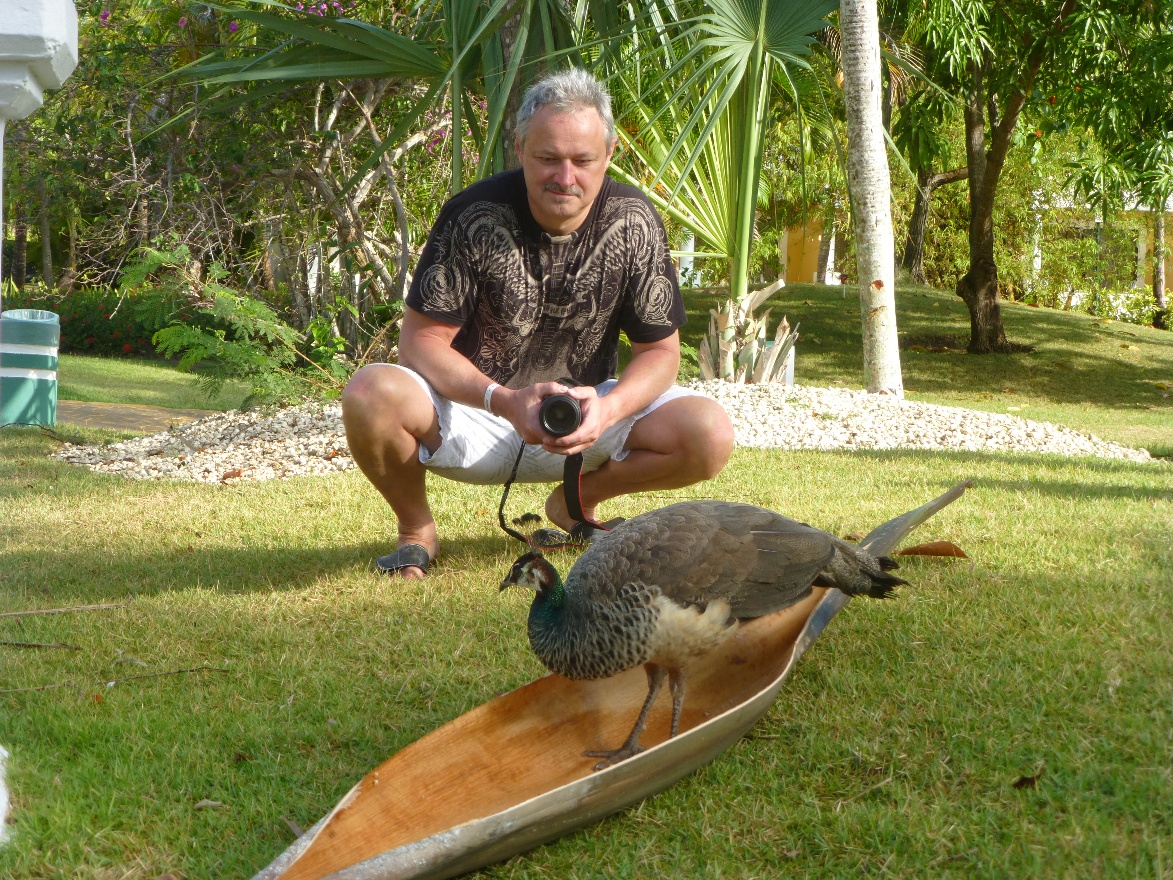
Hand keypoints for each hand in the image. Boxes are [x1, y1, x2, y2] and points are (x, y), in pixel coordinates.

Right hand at [491, 382, 613, 455]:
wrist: (506, 405)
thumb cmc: (522, 397)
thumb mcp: (537, 389)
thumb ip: (552, 388)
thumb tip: (567, 390)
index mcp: (534, 426)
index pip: (554, 437)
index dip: (565, 434)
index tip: (575, 428)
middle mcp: (531, 437)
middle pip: (552, 442)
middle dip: (563, 437)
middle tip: (575, 430)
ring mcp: (530, 440)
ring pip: (548, 442)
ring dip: (557, 437)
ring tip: (569, 430)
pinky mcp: (529, 439)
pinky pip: (543, 440)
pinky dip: (550, 436)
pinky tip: (558, 430)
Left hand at [539, 384, 612, 455]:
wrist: (607, 413)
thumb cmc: (596, 403)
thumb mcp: (590, 393)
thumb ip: (580, 391)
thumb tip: (568, 392)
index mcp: (591, 425)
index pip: (577, 436)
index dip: (563, 440)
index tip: (551, 438)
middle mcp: (591, 436)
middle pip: (572, 447)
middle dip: (557, 447)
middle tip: (543, 442)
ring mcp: (589, 442)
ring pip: (572, 451)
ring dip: (558, 451)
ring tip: (545, 446)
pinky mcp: (586, 444)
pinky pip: (574, 450)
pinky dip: (562, 450)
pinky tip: (553, 447)